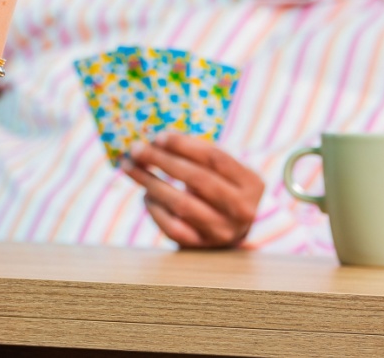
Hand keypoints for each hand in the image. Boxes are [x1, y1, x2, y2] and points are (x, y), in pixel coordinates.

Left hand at [122, 133, 263, 248]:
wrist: (230, 230)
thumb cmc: (221, 188)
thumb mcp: (223, 170)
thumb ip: (199, 154)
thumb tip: (156, 140)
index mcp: (251, 183)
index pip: (216, 158)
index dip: (185, 145)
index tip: (158, 136)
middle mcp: (242, 209)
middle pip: (198, 179)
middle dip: (163, 161)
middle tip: (137, 149)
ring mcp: (222, 231)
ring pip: (182, 204)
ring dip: (151, 183)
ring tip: (133, 168)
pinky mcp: (202, 246)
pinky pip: (172, 227)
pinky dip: (154, 208)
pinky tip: (146, 195)